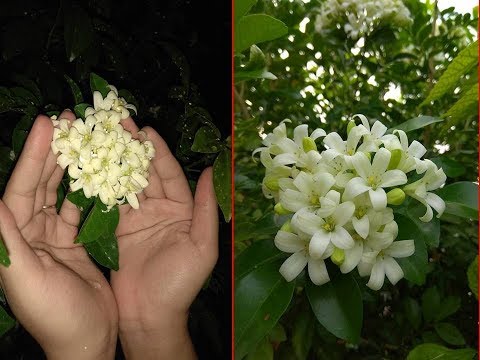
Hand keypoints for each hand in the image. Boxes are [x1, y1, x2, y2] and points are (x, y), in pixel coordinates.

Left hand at [0, 111, 117, 359]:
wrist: (86, 339)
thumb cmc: (54, 314)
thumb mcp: (25, 278)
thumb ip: (6, 240)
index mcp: (15, 238)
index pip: (21, 189)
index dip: (34, 156)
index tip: (48, 125)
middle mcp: (30, 233)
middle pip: (40, 185)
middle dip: (52, 153)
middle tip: (68, 121)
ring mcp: (55, 237)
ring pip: (61, 194)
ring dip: (71, 167)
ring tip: (83, 140)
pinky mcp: (76, 243)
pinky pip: (81, 210)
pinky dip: (89, 191)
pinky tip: (100, 174)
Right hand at [110, 118, 218, 358]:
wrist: (150, 314)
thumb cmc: (180, 283)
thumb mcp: (202, 246)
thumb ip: (206, 208)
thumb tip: (212, 171)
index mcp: (183, 210)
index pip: (171, 174)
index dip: (159, 152)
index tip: (145, 130)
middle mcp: (161, 209)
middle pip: (147, 173)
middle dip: (135, 148)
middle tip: (119, 123)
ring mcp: (138, 218)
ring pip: (128, 183)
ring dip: (117, 161)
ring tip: (103, 137)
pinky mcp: (118, 229)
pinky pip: (111, 202)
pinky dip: (103, 184)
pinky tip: (93, 164)